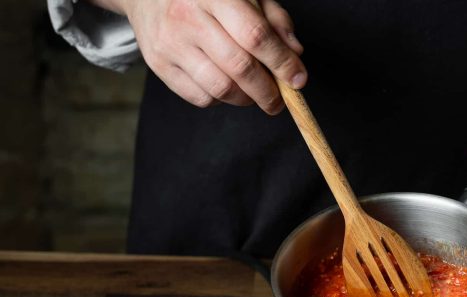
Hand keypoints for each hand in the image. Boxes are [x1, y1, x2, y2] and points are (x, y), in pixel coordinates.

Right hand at [111, 0, 305, 111]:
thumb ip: (273, 19)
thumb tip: (295, 52)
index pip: (256, 36)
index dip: (282, 63)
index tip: (298, 80)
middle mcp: (189, 17)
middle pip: (240, 67)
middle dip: (268, 92)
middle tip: (279, 101)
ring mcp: (171, 43)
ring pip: (221, 88)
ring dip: (246, 99)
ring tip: (255, 95)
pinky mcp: (159, 64)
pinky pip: (200, 98)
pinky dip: (222, 101)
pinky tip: (228, 88)